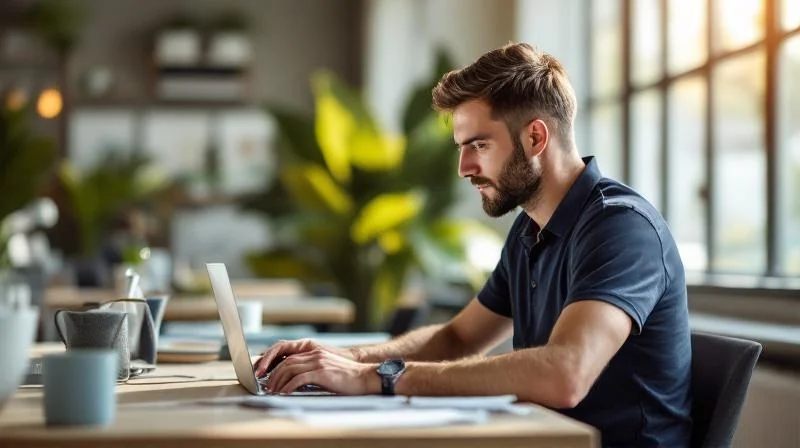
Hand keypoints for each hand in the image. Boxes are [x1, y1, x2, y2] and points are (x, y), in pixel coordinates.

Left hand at [266, 348, 380, 394]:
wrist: (365, 377)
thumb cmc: (348, 378)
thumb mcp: (328, 370)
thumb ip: (313, 371)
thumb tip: (297, 382)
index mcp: (316, 352)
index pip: (290, 357)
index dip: (277, 366)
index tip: (269, 377)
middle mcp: (315, 354)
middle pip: (286, 362)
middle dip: (273, 374)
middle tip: (267, 386)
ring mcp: (318, 362)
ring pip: (289, 369)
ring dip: (278, 381)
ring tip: (272, 391)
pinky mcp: (321, 372)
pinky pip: (298, 379)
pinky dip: (288, 387)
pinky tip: (284, 394)